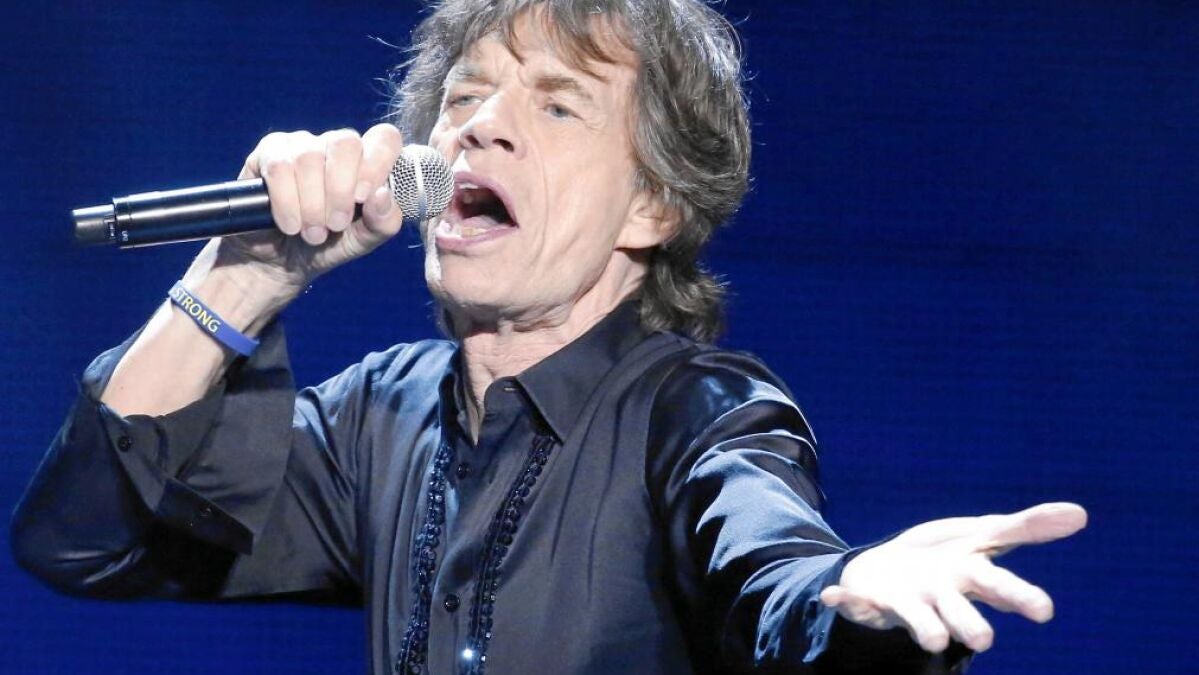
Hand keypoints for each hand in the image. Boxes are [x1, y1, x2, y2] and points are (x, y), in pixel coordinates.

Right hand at [212, 124, 406, 294]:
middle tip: (335, 224)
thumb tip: (382, 195)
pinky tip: (291, 225)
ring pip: (309, 157)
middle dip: (341, 190)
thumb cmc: (326, 245)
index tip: (362, 198)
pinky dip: (287, 202)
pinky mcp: (267, 153)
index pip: (384, 138)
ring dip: (312, 205)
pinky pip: (279, 167)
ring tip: (312, 233)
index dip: (377, 165)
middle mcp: (334, 147)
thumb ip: (383, 222)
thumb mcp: (362, 241)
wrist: (280, 264)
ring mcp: (300, 145)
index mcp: (365, 161)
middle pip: (346, 142)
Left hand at [820, 502, 1086, 653]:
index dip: (1020, 597)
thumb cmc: (944, 559)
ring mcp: (905, 603)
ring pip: (916, 618)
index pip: (1001, 586)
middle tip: (984, 642)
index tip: (1044, 610)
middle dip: (970, 625)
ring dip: (923, 627)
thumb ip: (1027, 527)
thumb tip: (1082, 513)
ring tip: (933, 640)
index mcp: (970, 577)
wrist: (888, 573)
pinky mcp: (869, 602)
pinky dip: (844, 603)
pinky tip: (830, 597)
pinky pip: (854, 605)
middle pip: (960, 611)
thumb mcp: (982, 535)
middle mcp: (941, 598)